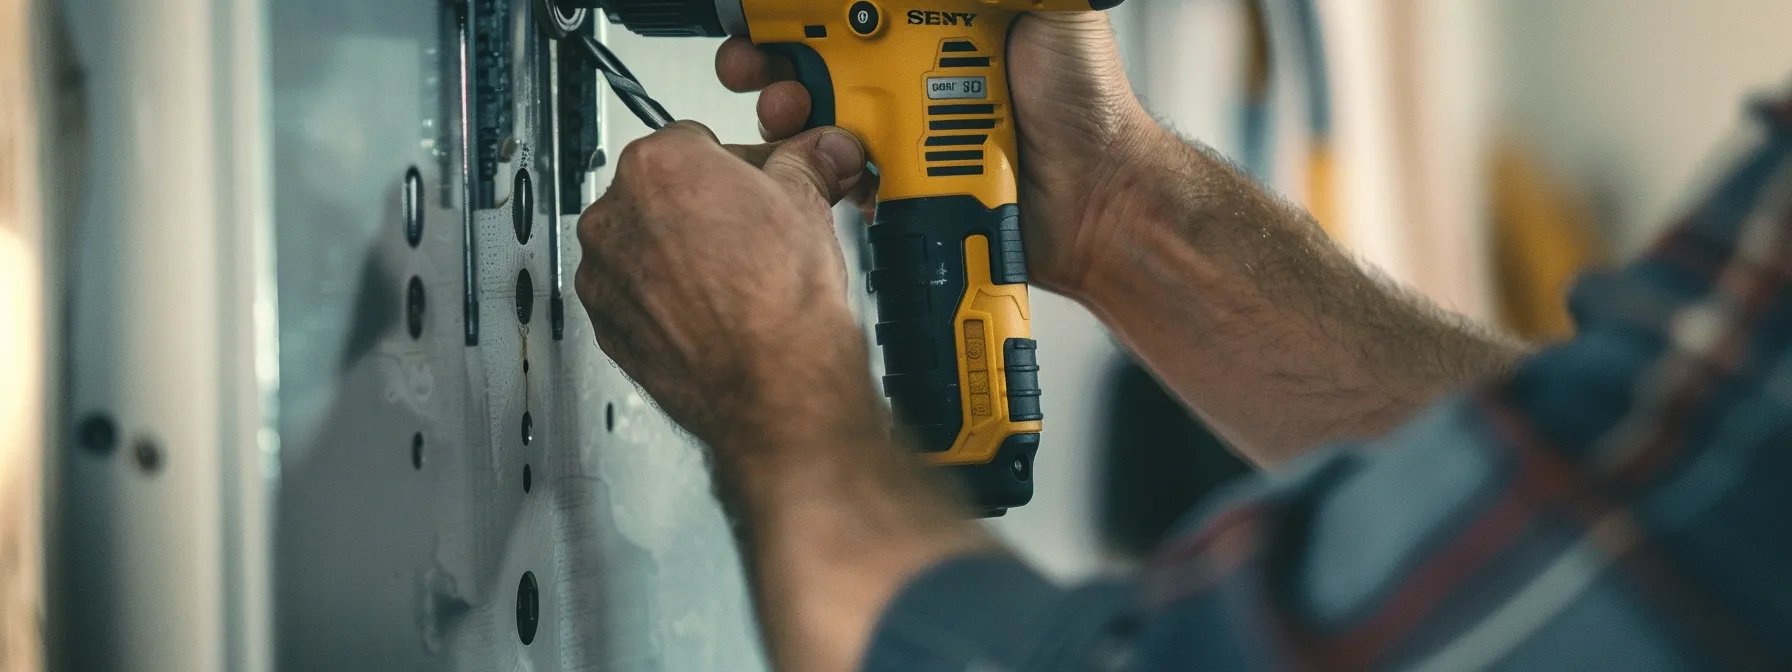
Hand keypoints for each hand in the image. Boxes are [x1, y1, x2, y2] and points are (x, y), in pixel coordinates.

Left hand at [574, 121, 874, 445]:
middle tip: (750, 235)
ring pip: (643, 242)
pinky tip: (708, 312)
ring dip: (678, 253)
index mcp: (659, 164)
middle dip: (703, 207)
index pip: (696, 140)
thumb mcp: (808, 204)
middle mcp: (616, 213)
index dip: (735, 166)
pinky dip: (662, 298)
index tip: (757, 186)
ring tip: (731, 280)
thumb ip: (807, 164)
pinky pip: (632, 293)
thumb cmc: (782, 302)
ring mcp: (604, 272)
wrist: (775, 385)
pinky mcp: (605, 323)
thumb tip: (821, 153)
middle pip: (661, 190)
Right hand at [714, 12, 1157, 298]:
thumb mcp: (1048, 9)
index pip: (853, 9)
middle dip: (773, 57)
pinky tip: (827, 160)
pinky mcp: (904, 183)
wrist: (1102, 198)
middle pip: (819, 56)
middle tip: (755, 63)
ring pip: (821, 114)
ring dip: (788, 111)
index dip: (802, 11)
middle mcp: (916, 73)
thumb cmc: (1088, 102)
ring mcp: (907, 129)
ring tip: (787, 110)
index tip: (769, 15)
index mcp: (938, 22)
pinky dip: (823, 167)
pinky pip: (844, 173)